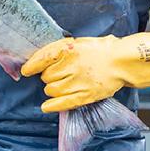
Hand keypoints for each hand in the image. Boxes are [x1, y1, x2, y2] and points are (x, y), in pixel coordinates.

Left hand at [21, 31, 149, 112]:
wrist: (123, 61)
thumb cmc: (101, 50)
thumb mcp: (80, 43)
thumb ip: (62, 51)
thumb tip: (42, 60)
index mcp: (69, 49)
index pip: (43, 57)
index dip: (32, 65)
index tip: (26, 70)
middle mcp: (71, 65)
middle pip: (46, 76)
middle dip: (48, 77)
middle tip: (57, 75)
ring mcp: (78, 81)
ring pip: (52, 89)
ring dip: (52, 89)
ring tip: (61, 85)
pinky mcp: (86, 95)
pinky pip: (63, 103)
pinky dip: (52, 106)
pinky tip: (46, 107)